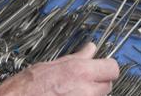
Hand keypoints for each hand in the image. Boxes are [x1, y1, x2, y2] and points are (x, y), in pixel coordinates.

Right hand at [0, 43, 119, 95]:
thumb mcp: (52, 64)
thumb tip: (90, 49)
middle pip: (109, 85)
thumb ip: (76, 57)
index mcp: (80, 71)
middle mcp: (86, 90)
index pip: (112, 68)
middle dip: (99, 82)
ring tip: (71, 90)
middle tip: (84, 79)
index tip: (100, 66)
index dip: (106, 67)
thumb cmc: (27, 86)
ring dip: (91, 93)